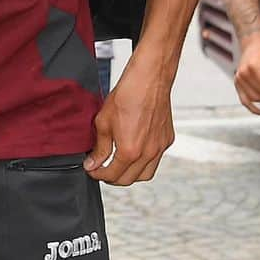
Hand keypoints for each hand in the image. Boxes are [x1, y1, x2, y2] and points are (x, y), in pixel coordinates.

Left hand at [84, 55, 174, 185]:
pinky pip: (155, 160)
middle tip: (102, 168)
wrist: (149, 79)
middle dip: (112, 177)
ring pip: (145, 175)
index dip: (98, 174)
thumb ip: (100, 147)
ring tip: (118, 165)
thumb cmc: (126, 95)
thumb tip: (93, 164)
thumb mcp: (104, 121)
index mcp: (129, 151)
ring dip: (130, 174)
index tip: (91, 169)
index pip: (112, 175)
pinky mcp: (167, 140)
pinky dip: (144, 162)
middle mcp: (147, 154)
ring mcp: (159, 148)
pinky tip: (135, 152)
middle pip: (128, 179)